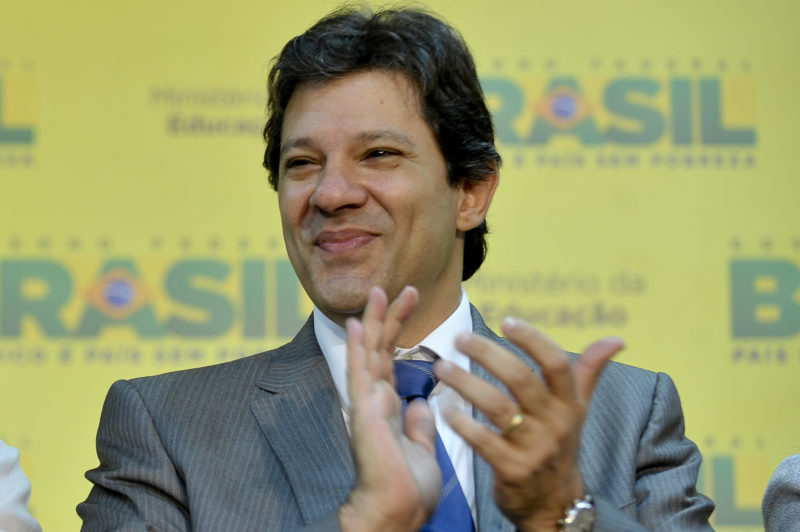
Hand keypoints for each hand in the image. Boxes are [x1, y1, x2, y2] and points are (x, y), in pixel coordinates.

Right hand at [339, 286, 441, 531]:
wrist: (397, 513)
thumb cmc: (408, 489)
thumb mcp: (422, 449)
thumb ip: (418, 424)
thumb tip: (420, 402)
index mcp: (390, 408)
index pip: (392, 359)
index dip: (400, 329)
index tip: (411, 302)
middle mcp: (375, 401)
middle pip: (381, 349)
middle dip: (391, 317)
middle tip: (402, 287)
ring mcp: (367, 405)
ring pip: (370, 354)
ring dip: (374, 322)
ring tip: (378, 291)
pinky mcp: (364, 412)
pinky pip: (360, 374)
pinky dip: (358, 348)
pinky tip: (358, 324)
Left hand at [434, 317, 623, 531]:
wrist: (555, 504)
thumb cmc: (560, 445)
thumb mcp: (578, 410)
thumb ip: (589, 371)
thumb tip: (617, 339)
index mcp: (569, 403)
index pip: (557, 363)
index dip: (533, 339)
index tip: (507, 321)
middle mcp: (554, 423)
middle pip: (520, 378)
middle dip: (487, 353)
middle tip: (460, 337)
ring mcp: (534, 447)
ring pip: (496, 405)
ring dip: (465, 382)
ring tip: (442, 367)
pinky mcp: (512, 469)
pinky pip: (482, 440)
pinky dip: (461, 422)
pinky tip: (445, 408)